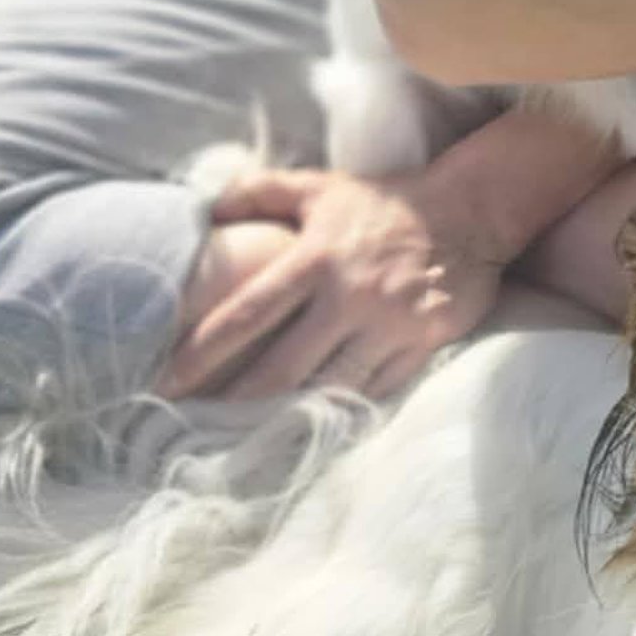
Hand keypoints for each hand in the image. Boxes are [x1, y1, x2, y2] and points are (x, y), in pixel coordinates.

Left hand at [154, 165, 505, 400]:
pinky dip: (344, 414)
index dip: (201, 353)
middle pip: (281, 368)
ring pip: (329, 389)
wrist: (471, 209)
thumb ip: (261, 192)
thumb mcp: (322, 188)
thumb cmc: (385, 202)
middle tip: (195, 435)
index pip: (247, 313)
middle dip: (234, 406)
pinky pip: (376, 391)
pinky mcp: (424, 341)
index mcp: (317, 257)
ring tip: (248, 448)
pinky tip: (314, 432)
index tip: (163, 384)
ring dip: (288, 420)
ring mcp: (390, 323)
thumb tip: (204, 208)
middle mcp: (350, 294)